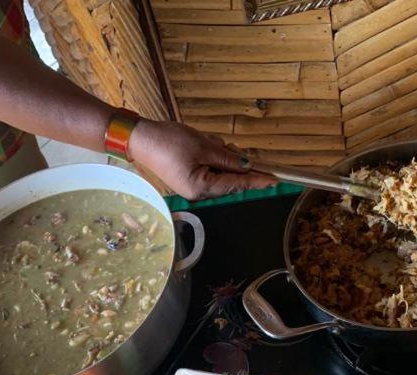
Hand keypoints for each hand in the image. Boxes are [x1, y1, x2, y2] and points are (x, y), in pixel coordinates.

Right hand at [128, 120, 274, 199]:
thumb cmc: (168, 142)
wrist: (141, 139)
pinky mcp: (190, 178)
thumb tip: (247, 165)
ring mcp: (194, 187)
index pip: (237, 184)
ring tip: (206, 143)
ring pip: (222, 173)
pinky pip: (211, 170)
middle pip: (230, 180)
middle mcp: (198, 193)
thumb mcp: (203, 146)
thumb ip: (227, 158)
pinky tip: (203, 146)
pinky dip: (213, 157)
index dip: (257, 180)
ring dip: (222, 157)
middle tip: (224, 146)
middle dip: (234, 162)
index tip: (275, 179)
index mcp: (201, 187)